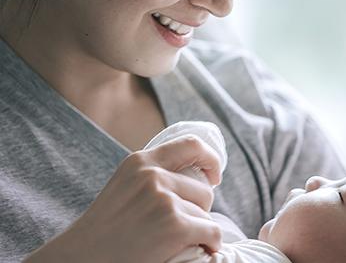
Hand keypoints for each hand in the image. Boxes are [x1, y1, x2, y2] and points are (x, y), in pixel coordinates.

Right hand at [24, 135, 221, 262]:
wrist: (80, 258)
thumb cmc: (105, 229)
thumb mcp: (125, 186)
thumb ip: (153, 176)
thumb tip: (198, 176)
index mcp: (140, 161)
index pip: (192, 145)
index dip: (211, 159)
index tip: (214, 176)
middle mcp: (153, 175)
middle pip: (204, 189)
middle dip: (199, 210)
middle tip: (181, 225)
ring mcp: (164, 200)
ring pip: (206, 214)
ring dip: (198, 230)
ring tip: (175, 240)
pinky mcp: (174, 225)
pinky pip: (212, 231)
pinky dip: (212, 243)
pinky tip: (203, 248)